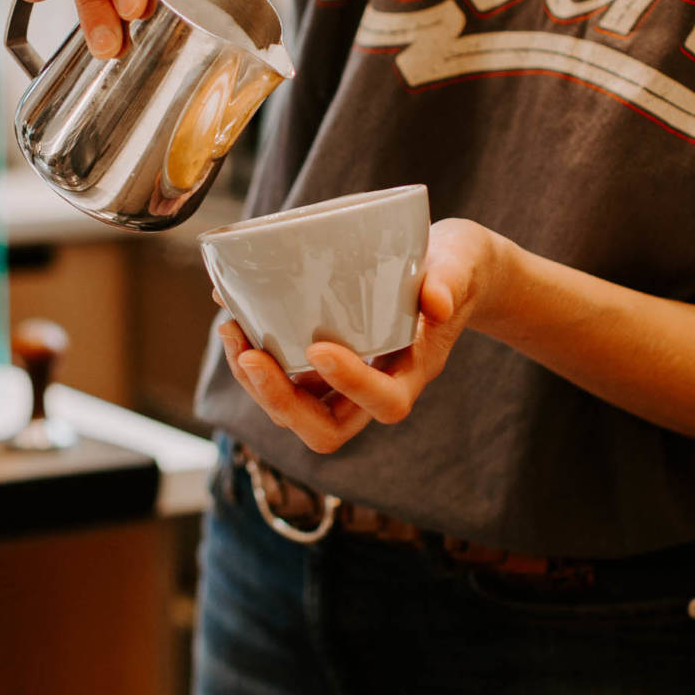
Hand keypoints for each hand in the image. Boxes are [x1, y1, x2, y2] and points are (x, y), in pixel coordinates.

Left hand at [217, 218, 503, 453]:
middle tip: (252, 356)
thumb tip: (435, 300)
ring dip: (258, 383)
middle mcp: (376, 387)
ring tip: (232, 331)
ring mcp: (345, 381)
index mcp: (414, 371)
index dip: (351, 385)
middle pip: (327, 429)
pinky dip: (255, 357)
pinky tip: (236, 317)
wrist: (450, 269)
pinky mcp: (323, 363)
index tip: (318, 348)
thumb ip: (449, 281)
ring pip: (296, 411)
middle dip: (283, 402)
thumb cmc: (457, 267)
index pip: (385, 402)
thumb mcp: (461, 264)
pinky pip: (285, 379)